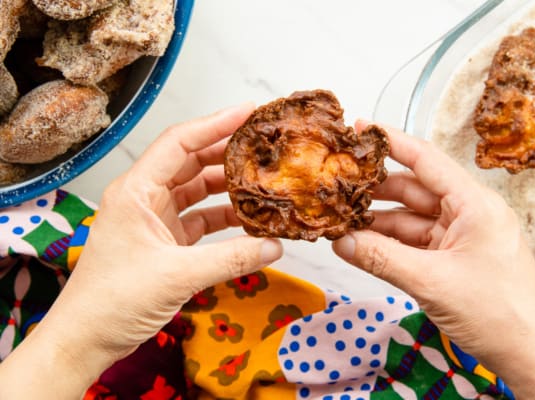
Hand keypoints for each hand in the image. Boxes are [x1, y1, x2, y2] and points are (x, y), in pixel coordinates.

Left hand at [0, 104, 282, 397]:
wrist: (87, 338)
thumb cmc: (114, 301)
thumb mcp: (177, 276)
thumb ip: (231, 259)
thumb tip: (275, 246)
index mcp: (136, 192)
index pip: (179, 143)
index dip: (215, 124)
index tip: (248, 112)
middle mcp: (144, 198)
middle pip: (190, 162)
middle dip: (226, 153)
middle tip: (263, 145)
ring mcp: (154, 219)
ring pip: (197, 190)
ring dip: (227, 187)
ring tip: (262, 180)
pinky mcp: (164, 241)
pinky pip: (199, 219)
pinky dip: (223, 218)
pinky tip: (248, 221)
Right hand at [333, 122, 534, 398]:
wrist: (529, 355)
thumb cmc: (497, 314)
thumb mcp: (431, 282)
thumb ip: (380, 259)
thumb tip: (339, 241)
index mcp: (475, 204)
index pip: (427, 160)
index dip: (392, 142)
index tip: (361, 129)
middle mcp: (468, 213)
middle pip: (413, 189)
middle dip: (375, 191)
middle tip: (339, 187)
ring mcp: (460, 236)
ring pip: (410, 218)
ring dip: (377, 222)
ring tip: (341, 221)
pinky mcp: (453, 258)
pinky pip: (414, 242)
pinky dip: (388, 244)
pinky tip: (361, 245)